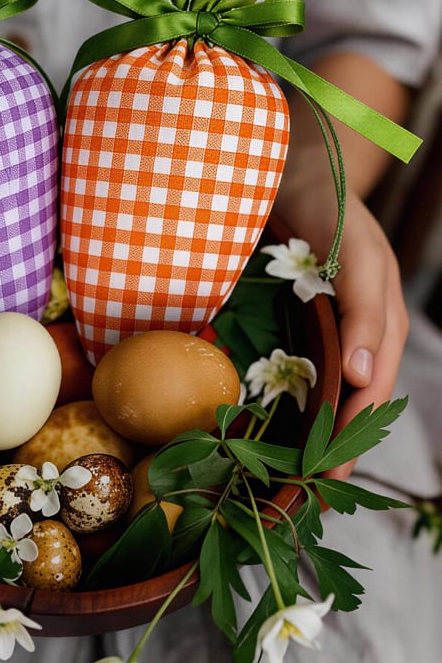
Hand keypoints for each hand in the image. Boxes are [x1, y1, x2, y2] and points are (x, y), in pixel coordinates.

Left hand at [276, 53, 410, 478]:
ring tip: (297, 469)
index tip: (327, 477)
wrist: (300, 170)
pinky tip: (281, 416)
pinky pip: (309, 364)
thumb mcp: (355, 257)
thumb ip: (365, 314)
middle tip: (310, 492)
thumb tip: (361, 378)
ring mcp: (335, 324)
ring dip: (317, 427)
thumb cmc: (333, 210)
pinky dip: (299, 395)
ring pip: (332, 388)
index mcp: (381, 322)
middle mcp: (361, 330)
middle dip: (336, 444)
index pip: (369, 394)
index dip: (350, 435)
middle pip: (353, 400)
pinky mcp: (309, 316)